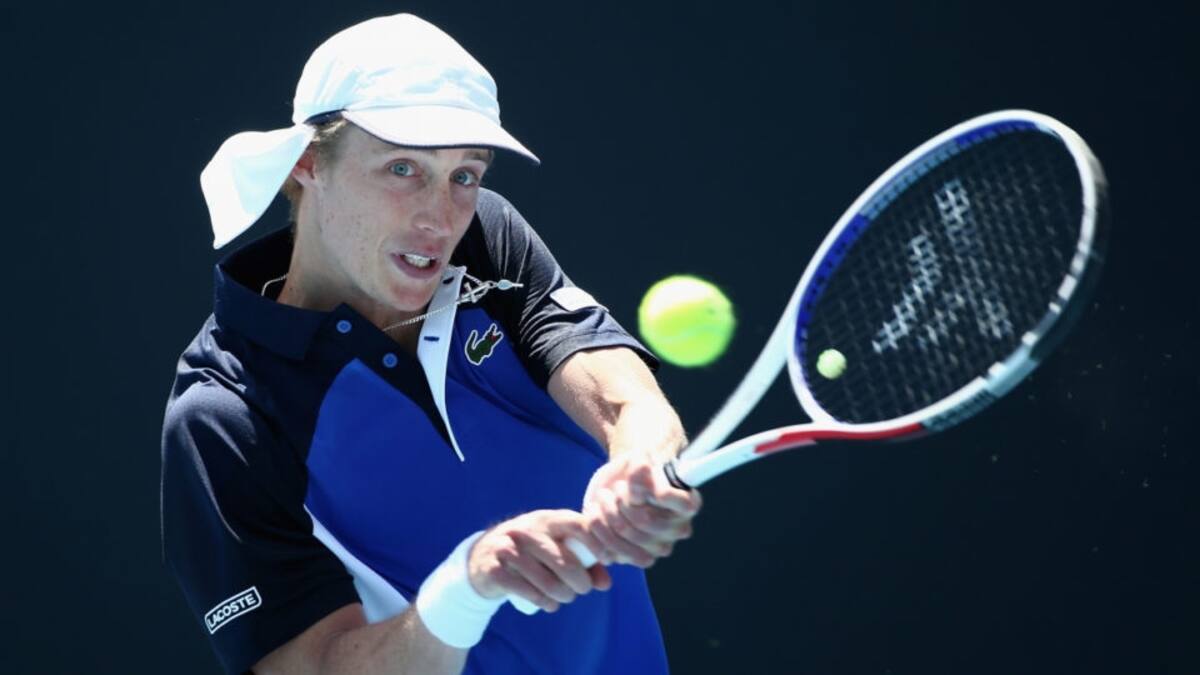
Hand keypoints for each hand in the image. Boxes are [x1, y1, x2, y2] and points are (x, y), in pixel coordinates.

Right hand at [467, 510, 611, 611]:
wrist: (481, 559)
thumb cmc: (529, 554)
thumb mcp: (553, 550)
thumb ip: (583, 563)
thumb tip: (606, 584)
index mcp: (545, 519)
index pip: (576, 525)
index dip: (595, 543)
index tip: (606, 558)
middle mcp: (526, 530)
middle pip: (564, 561)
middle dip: (580, 581)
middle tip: (583, 589)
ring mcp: (507, 549)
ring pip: (546, 580)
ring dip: (563, 595)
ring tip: (565, 598)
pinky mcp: (494, 570)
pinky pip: (526, 591)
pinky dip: (543, 602)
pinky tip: (550, 605)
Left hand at [582, 454, 701, 567]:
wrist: (619, 486)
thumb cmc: (635, 472)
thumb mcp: (638, 459)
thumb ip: (640, 464)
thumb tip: (641, 470)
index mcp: (688, 504)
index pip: (683, 504)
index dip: (655, 494)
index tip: (634, 485)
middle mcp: (677, 530)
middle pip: (645, 521)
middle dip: (621, 501)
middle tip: (613, 489)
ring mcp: (656, 548)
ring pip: (624, 537)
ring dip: (605, 515)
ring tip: (601, 499)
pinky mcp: (632, 558)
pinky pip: (609, 552)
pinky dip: (594, 531)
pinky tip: (594, 515)